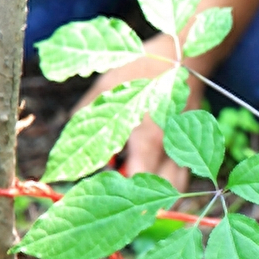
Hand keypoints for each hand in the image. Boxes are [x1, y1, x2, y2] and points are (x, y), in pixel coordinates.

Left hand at [75, 32, 197, 190]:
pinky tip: (151, 174)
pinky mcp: (192, 144)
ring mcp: (187, 146)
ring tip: (135, 191)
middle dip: (142, 201)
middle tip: (116, 199)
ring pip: (178, 187)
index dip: (116, 193)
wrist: (184, 57)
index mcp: (150, 138)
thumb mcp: (106, 89)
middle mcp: (172, 148)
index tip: (94, 195)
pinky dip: (169, 181)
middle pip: (164, 193)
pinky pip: (183, 173)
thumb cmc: (141, 70)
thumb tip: (66, 148)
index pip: (137, 181)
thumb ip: (87, 120)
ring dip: (159, 194)